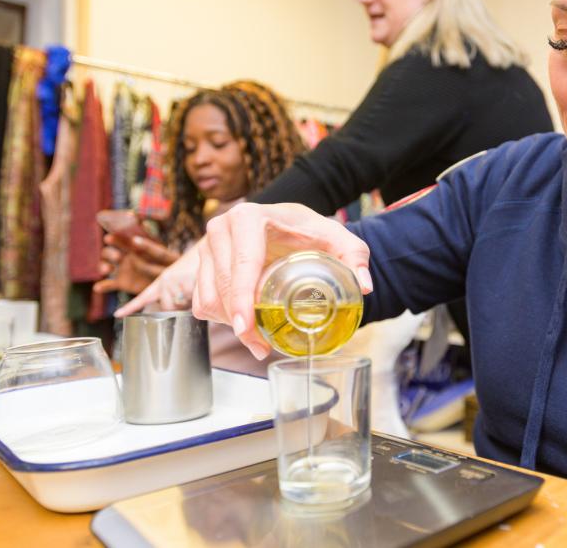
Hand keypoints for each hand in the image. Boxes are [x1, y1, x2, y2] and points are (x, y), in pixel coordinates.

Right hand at [94, 234, 180, 294]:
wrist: (168, 282)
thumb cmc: (166, 264)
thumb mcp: (162, 255)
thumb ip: (152, 247)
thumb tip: (144, 234)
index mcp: (132, 244)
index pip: (120, 234)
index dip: (114, 229)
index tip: (112, 232)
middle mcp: (124, 254)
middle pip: (110, 250)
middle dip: (110, 251)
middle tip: (114, 251)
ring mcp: (121, 269)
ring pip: (105, 265)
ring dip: (103, 266)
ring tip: (107, 270)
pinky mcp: (121, 283)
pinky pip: (109, 284)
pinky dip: (103, 286)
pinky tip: (98, 287)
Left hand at [114, 241, 198, 315]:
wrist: (209, 248)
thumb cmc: (198, 268)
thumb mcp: (182, 279)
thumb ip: (176, 293)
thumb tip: (177, 306)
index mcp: (162, 280)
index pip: (143, 296)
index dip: (130, 307)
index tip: (117, 314)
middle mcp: (165, 280)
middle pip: (167, 308)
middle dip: (178, 308)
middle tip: (189, 296)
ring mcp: (175, 280)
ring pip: (181, 306)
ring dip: (191, 302)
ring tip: (196, 287)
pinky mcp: (187, 281)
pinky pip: (193, 301)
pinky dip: (199, 298)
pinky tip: (200, 287)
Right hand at [192, 202, 372, 359]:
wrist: (290, 224)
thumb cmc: (311, 231)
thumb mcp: (338, 240)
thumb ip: (355, 257)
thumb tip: (365, 286)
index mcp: (249, 219)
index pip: (241, 264)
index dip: (241, 300)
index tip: (247, 328)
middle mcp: (222, 229)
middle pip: (221, 285)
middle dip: (238, 323)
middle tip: (260, 347)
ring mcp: (208, 246)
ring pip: (207, 296)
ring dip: (228, 325)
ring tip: (257, 341)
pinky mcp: (202, 264)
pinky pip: (202, 300)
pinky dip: (219, 319)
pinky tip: (244, 326)